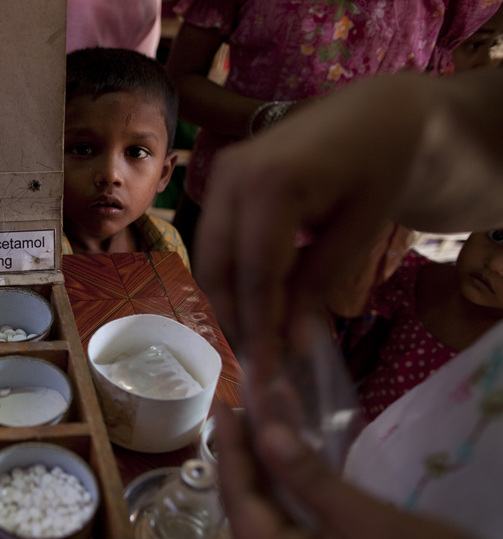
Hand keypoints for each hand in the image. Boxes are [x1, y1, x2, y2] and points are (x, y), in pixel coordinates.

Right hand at [196, 70, 502, 387]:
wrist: (374, 114)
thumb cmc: (379, 167)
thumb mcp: (360, 229)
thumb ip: (319, 284)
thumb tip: (291, 344)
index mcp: (272, 185)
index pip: (257, 275)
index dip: (259, 328)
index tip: (268, 374)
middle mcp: (232, 177)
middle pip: (219, 269)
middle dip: (236, 320)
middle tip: (261, 364)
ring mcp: (220, 176)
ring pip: (209, 259)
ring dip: (229, 302)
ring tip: (259, 339)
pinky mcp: (220, 182)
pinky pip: (214, 241)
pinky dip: (231, 277)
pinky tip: (255, 302)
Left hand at [213, 403, 502, 538]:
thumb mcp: (374, 525)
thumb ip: (313, 481)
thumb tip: (266, 434)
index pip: (240, 504)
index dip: (229, 451)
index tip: (220, 404)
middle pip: (250, 511)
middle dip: (244, 457)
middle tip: (239, 406)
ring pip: (272, 518)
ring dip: (266, 470)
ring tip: (259, 422)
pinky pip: (296, 529)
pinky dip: (291, 491)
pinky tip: (292, 461)